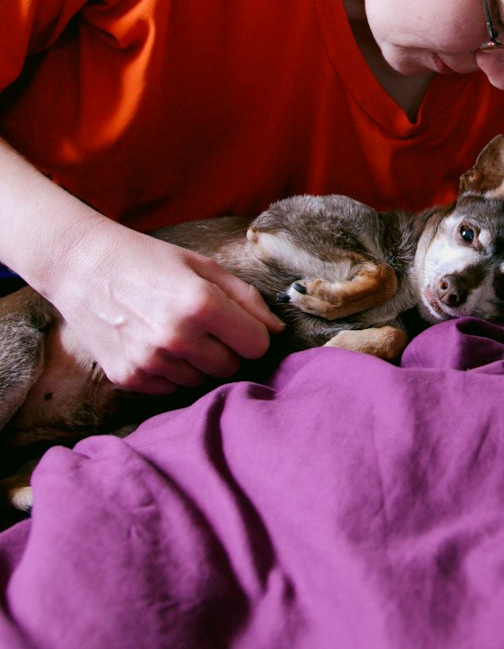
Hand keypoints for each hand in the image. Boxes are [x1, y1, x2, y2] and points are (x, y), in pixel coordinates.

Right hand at [51, 219, 283, 394]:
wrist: (82, 266)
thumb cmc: (147, 260)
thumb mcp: (203, 266)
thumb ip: (246, 298)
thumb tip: (276, 330)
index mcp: (202, 305)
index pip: (257, 345)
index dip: (251, 333)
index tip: (236, 322)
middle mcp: (177, 338)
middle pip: (231, 367)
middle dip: (226, 348)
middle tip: (203, 325)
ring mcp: (150, 361)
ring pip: (201, 380)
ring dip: (197, 361)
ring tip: (175, 331)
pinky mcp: (128, 377)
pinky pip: (170, 388)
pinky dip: (169, 371)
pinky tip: (153, 343)